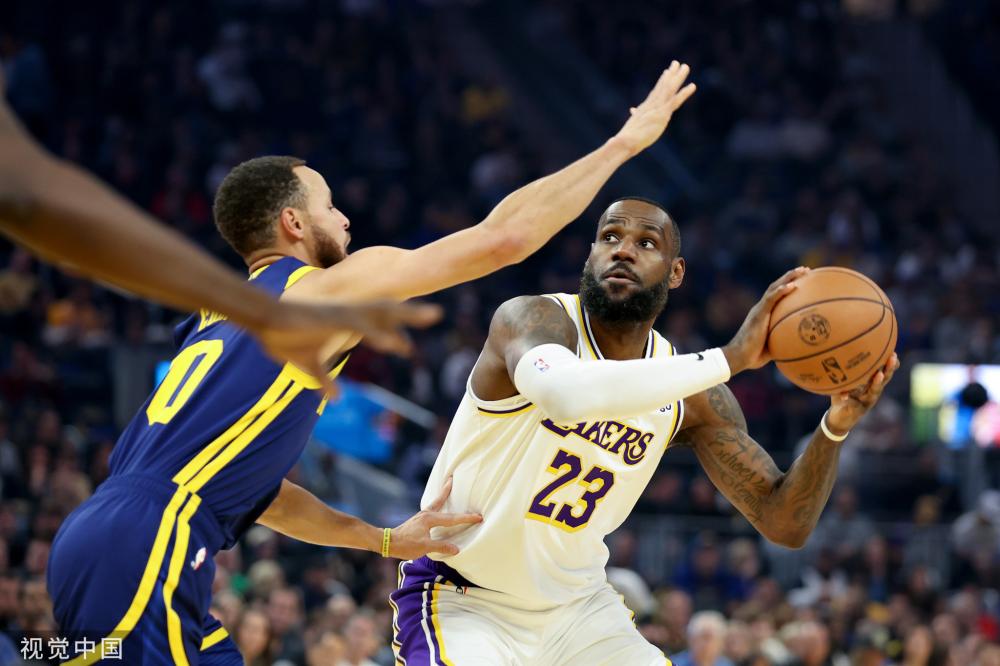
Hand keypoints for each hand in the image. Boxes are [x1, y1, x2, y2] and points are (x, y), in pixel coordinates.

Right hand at [254, 300, 442, 394]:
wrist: (261, 322)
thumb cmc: (282, 339)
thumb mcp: (307, 366)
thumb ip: (323, 380)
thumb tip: (336, 398)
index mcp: (343, 322)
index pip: (377, 321)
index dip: (395, 329)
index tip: (412, 340)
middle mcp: (347, 314)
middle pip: (386, 310)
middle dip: (412, 312)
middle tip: (437, 314)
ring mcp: (342, 314)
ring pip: (380, 313)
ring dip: (406, 314)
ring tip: (430, 315)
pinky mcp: (332, 319)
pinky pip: (360, 325)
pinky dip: (378, 332)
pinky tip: (393, 339)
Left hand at [388, 476, 482, 559]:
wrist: (388, 542)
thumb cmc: (406, 544)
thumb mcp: (425, 547)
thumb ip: (441, 546)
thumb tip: (457, 549)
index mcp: (429, 519)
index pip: (452, 519)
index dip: (466, 518)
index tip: (479, 517)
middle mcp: (426, 514)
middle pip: (442, 502)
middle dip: (449, 490)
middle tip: (453, 478)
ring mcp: (422, 516)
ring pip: (436, 502)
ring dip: (443, 494)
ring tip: (449, 484)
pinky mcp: (419, 519)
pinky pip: (432, 507)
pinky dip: (438, 503)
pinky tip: (439, 506)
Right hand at [614, 61, 695, 156]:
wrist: (627, 140)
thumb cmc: (627, 138)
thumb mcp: (633, 124)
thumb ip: (636, 116)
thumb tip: (633, 111)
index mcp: (645, 108)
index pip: (655, 92)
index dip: (662, 82)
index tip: (667, 72)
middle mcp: (652, 104)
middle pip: (663, 86)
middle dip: (670, 74)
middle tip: (677, 63)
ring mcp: (658, 108)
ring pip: (670, 89)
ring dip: (678, 77)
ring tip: (685, 66)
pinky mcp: (663, 113)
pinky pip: (676, 100)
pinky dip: (684, 93)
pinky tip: (693, 86)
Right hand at [722, 267, 809, 373]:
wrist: (739, 357)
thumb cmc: (754, 356)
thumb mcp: (774, 346)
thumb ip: (785, 341)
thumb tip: (802, 345)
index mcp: (763, 314)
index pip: (776, 295)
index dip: (788, 286)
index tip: (802, 280)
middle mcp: (761, 308)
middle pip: (776, 287)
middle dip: (791, 276)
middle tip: (806, 270)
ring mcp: (759, 310)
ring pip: (774, 288)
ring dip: (788, 278)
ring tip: (802, 271)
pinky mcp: (758, 314)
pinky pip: (771, 300)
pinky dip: (781, 292)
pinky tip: (792, 286)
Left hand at [826, 353, 899, 433]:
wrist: (839, 417)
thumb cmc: (844, 395)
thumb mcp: (847, 382)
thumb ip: (848, 371)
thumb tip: (843, 350)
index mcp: (872, 384)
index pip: (884, 372)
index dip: (890, 363)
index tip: (894, 352)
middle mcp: (873, 392)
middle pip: (885, 379)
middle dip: (890, 368)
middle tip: (893, 357)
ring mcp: (867, 401)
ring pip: (874, 391)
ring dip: (877, 382)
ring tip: (880, 374)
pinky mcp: (857, 409)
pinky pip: (852, 402)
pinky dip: (848, 398)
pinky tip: (846, 396)